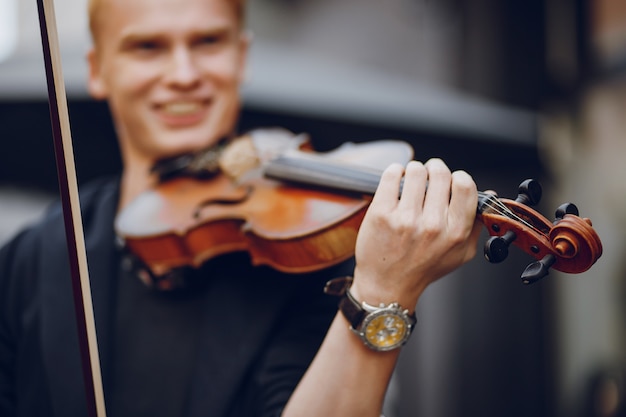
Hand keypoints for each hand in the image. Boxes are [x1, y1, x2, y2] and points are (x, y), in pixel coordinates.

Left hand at [352, 158, 482, 308]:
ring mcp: (406, 219)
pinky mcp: (382, 213)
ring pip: (416, 171)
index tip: (449, 181)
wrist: (387, 285)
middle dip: (435, 169)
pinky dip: (395, 172)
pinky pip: (392, 175)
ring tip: (411, 180)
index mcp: (455, 232)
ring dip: (415, 170)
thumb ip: (476, 225)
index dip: (458, 177)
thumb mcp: (460, 254)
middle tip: (428, 175)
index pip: (465, 185)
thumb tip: (489, 195)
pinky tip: (396, 180)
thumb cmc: (423, 269)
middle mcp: (432, 225)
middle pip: (440, 173)